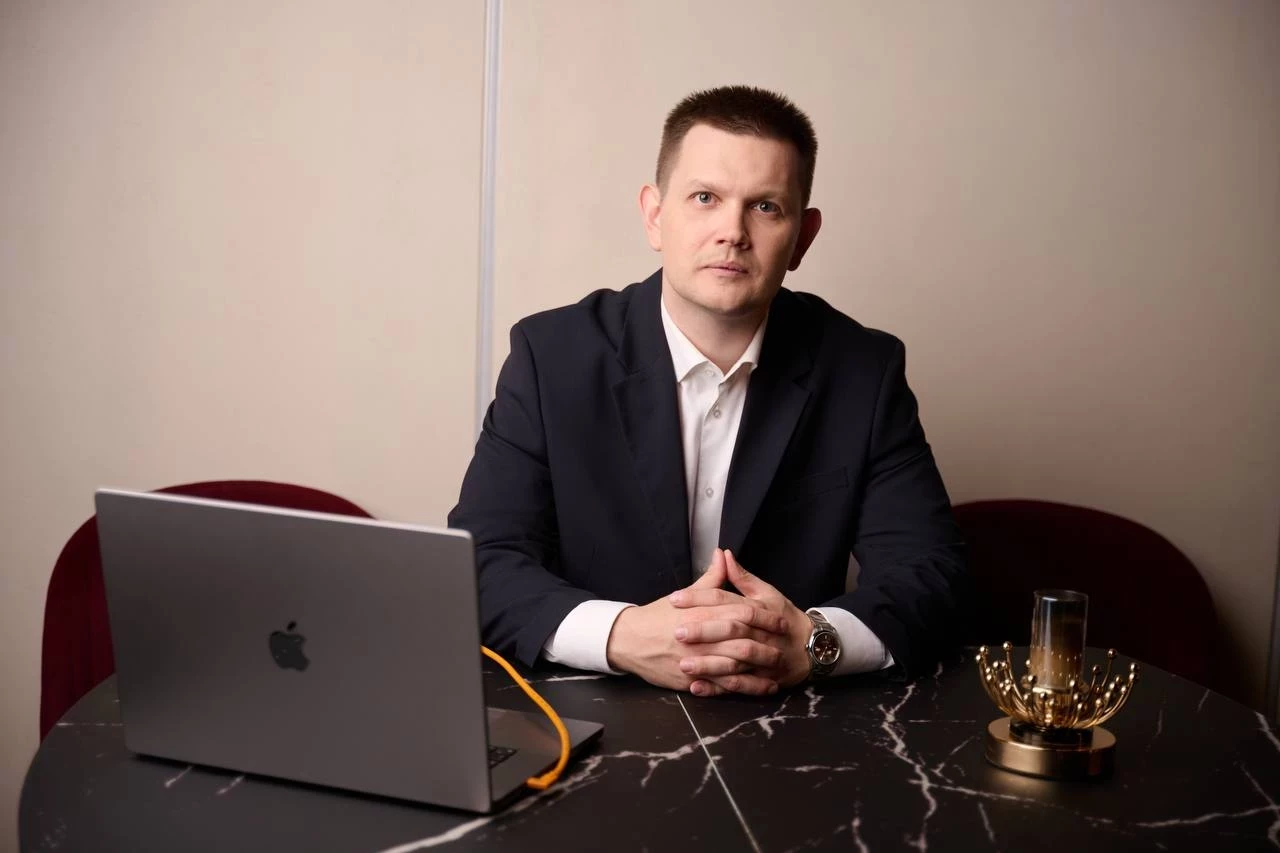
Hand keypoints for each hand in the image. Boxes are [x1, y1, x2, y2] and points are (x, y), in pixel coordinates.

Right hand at [605, 552, 788, 694]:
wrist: (629, 640)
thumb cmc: (658, 616)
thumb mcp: (685, 595)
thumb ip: (710, 579)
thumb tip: (724, 554)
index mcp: (701, 613)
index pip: (739, 614)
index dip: (763, 617)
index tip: (780, 620)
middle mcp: (700, 638)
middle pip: (741, 642)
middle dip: (765, 646)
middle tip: (783, 648)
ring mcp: (695, 661)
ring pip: (734, 667)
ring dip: (758, 670)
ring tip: (776, 670)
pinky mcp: (690, 680)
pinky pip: (721, 686)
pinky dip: (743, 688)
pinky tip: (759, 688)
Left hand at [670, 549, 812, 695]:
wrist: (812, 647)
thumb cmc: (784, 617)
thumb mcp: (766, 593)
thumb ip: (741, 577)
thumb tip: (722, 554)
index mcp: (757, 609)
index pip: (725, 599)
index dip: (699, 598)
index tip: (674, 599)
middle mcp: (759, 633)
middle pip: (730, 630)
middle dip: (703, 631)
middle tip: (676, 631)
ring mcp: (761, 658)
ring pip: (734, 662)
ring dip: (708, 664)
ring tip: (681, 665)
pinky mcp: (761, 680)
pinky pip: (738, 686)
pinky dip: (717, 689)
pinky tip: (696, 687)